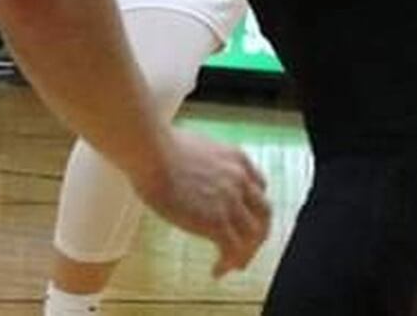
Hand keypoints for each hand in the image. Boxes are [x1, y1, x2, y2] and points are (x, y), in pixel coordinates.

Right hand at [135, 126, 270, 277]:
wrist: (152, 152)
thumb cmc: (160, 147)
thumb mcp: (196, 148)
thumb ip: (206, 164)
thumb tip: (193, 174)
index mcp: (236, 159)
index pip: (260, 187)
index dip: (253, 207)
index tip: (243, 219)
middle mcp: (240, 178)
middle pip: (264, 214)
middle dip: (256, 233)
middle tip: (244, 248)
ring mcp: (230, 200)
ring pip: (253, 236)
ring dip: (244, 253)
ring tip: (230, 265)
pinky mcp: (216, 222)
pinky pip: (233, 251)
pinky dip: (228, 264)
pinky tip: (216, 270)